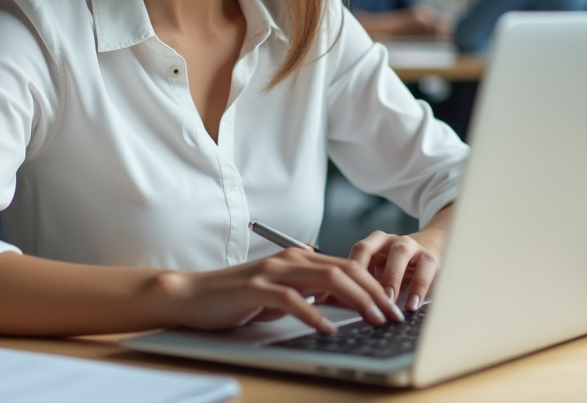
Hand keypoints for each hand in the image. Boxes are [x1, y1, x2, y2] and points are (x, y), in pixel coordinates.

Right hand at [156, 248, 403, 333]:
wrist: (194, 295)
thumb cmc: (237, 297)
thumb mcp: (281, 294)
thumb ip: (309, 293)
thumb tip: (344, 303)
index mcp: (298, 257)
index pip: (346, 265)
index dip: (373, 284)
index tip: (392, 305)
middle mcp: (289, 259)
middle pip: (344, 270)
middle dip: (374, 292)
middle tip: (392, 315)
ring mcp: (273, 272)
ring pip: (326, 280)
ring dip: (355, 301)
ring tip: (373, 319)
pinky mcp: (256, 289)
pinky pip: (293, 300)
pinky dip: (314, 314)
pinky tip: (328, 328)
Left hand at [348, 205, 452, 311]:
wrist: (433, 246)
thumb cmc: (397, 267)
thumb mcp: (378, 273)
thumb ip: (358, 285)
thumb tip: (327, 303)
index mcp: (373, 243)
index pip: (357, 251)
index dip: (348, 270)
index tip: (340, 293)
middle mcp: (389, 240)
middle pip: (371, 249)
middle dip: (363, 273)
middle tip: (363, 298)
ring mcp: (410, 245)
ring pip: (399, 253)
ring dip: (392, 277)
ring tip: (389, 302)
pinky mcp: (430, 256)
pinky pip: (426, 267)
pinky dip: (419, 287)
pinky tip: (413, 306)